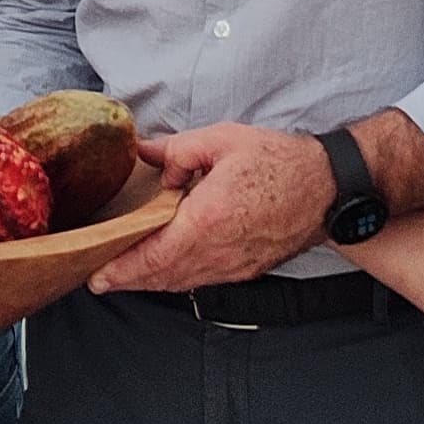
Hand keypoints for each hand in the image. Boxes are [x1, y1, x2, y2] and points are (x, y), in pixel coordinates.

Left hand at [89, 125, 329, 292]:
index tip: (96, 274)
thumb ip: (179, 150)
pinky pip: (203, 280)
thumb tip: (147, 156)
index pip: (153, 255)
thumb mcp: (223, 140)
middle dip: (128, 281)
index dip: (121, 269)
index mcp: (207, 219)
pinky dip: (178, 280)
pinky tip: (167, 270)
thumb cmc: (279, 161)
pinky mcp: (247, 269)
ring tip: (125, 277)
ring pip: (182, 283)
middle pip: (162, 277)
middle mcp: (218, 251)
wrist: (327, 188)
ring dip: (151, 283)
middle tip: (99, 280)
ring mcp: (234, 265)